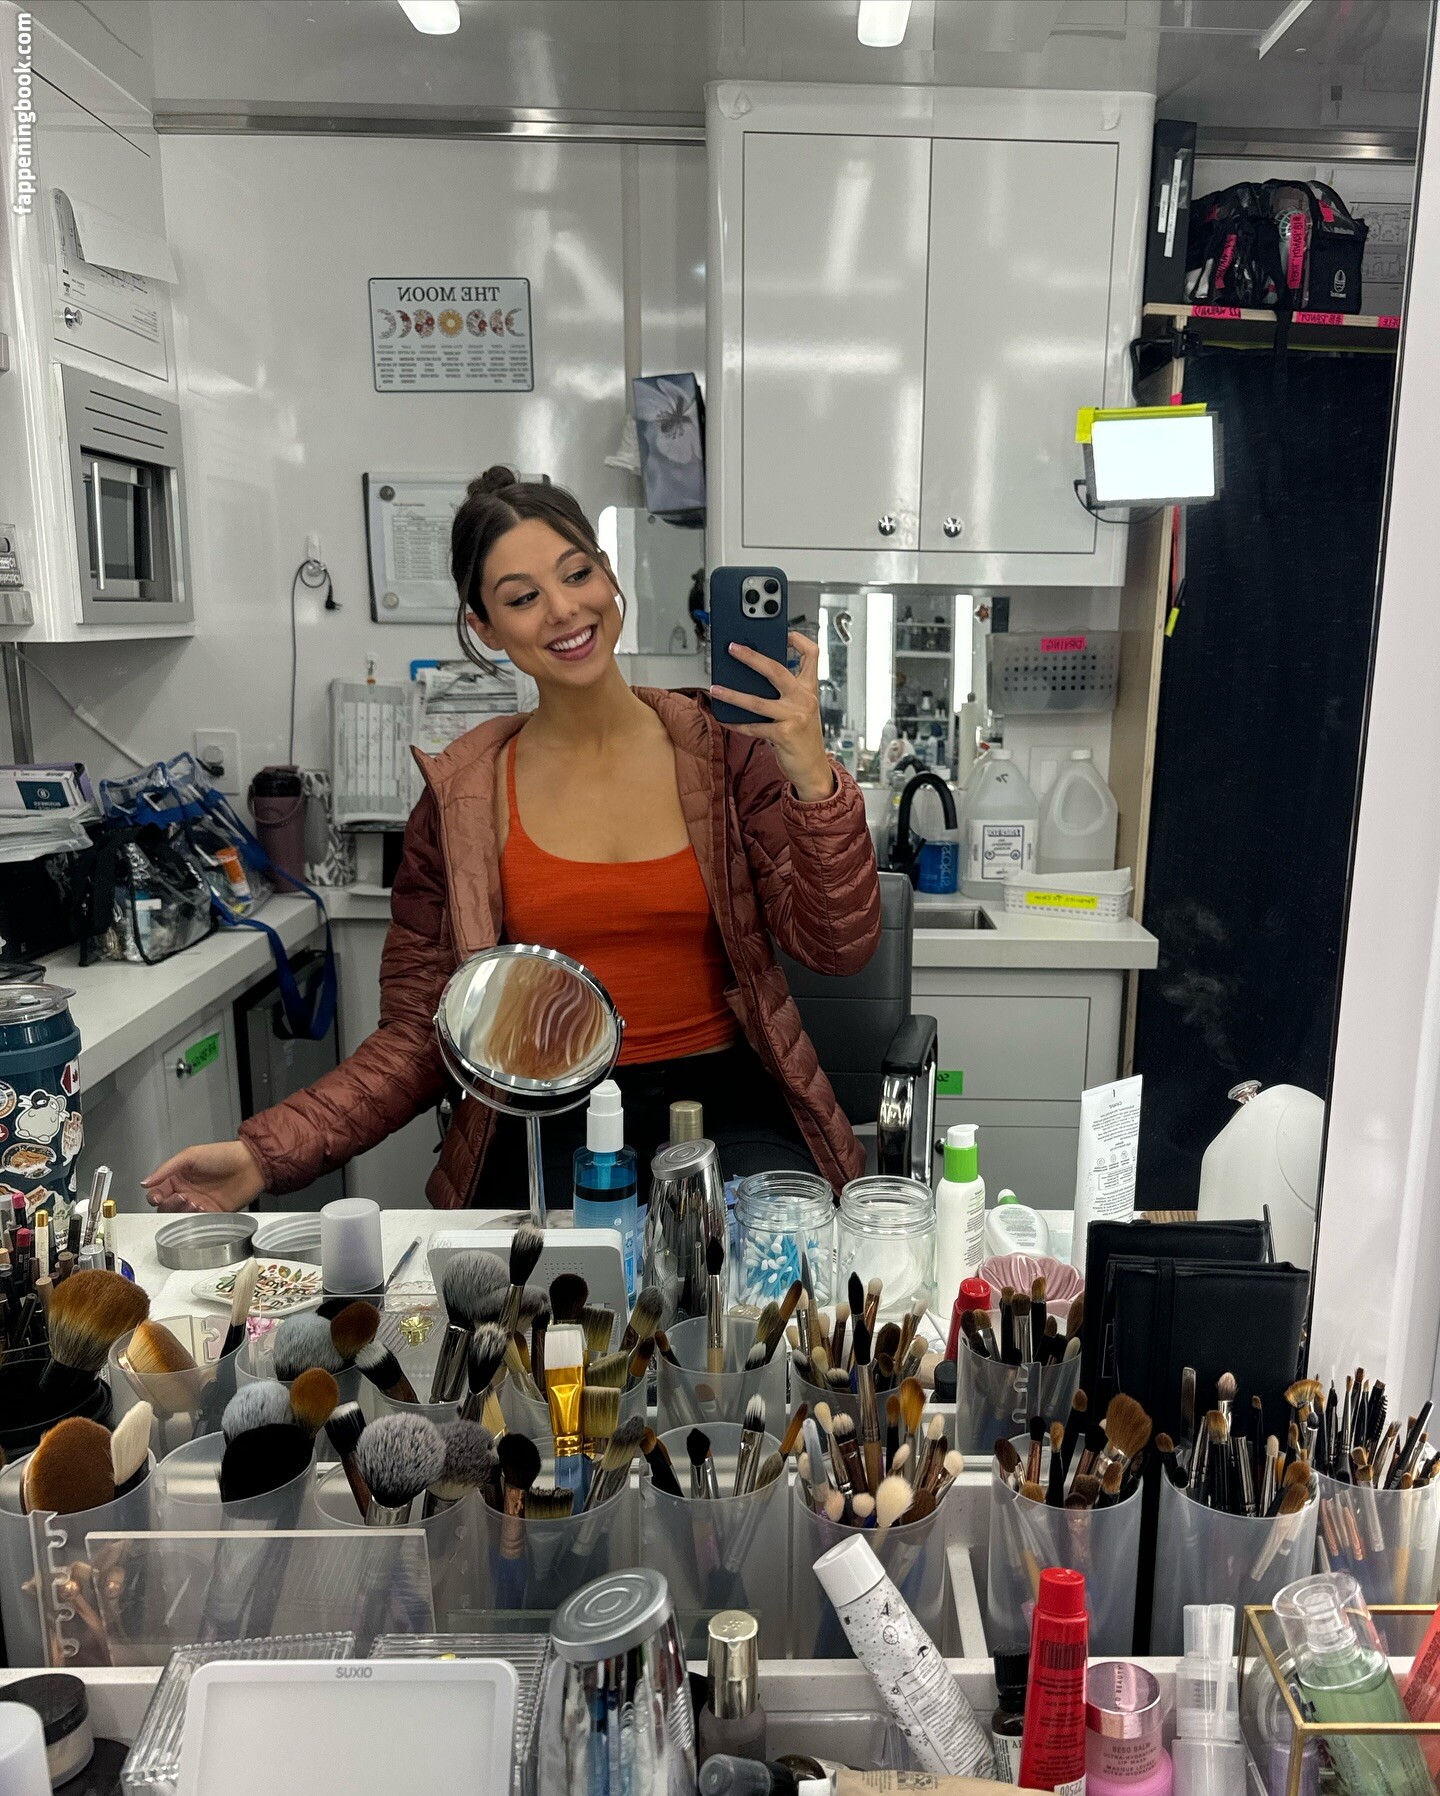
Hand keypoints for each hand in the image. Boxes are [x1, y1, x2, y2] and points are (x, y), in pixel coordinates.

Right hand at [141, 1140, 265, 1212]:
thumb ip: (166, 1169)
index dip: (154, 1196)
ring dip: (182, 1211)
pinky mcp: (212, 1213)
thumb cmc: (223, 1155)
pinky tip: (202, 1207)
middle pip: (165, 1206)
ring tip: (193, 1201)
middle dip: (169, 1204)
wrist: (250, 1164)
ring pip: (179, 1216)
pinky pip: (196, 1221)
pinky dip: (195, 1217)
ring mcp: (198, 1203)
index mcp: (178, 1177)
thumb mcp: (190, 1155)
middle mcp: (186, 1191)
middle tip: (181, 1197)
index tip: (157, 1196)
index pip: (157, 1192)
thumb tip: (145, 1182)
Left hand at [712, 631, 835, 801]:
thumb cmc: (803, 737)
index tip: (784, 633)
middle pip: (776, 669)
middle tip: (733, 648)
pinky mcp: (784, 734)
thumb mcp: (800, 710)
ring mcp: (795, 716)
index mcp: (809, 689)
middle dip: (751, 657)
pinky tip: (726, 718)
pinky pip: (754, 726)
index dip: (799, 640)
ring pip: (757, 700)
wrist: (813, 768)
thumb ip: (783, 693)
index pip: (812, 655)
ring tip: (716, 688)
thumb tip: (750, 679)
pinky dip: (737, 723)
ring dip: (732, 694)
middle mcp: (804, 699)